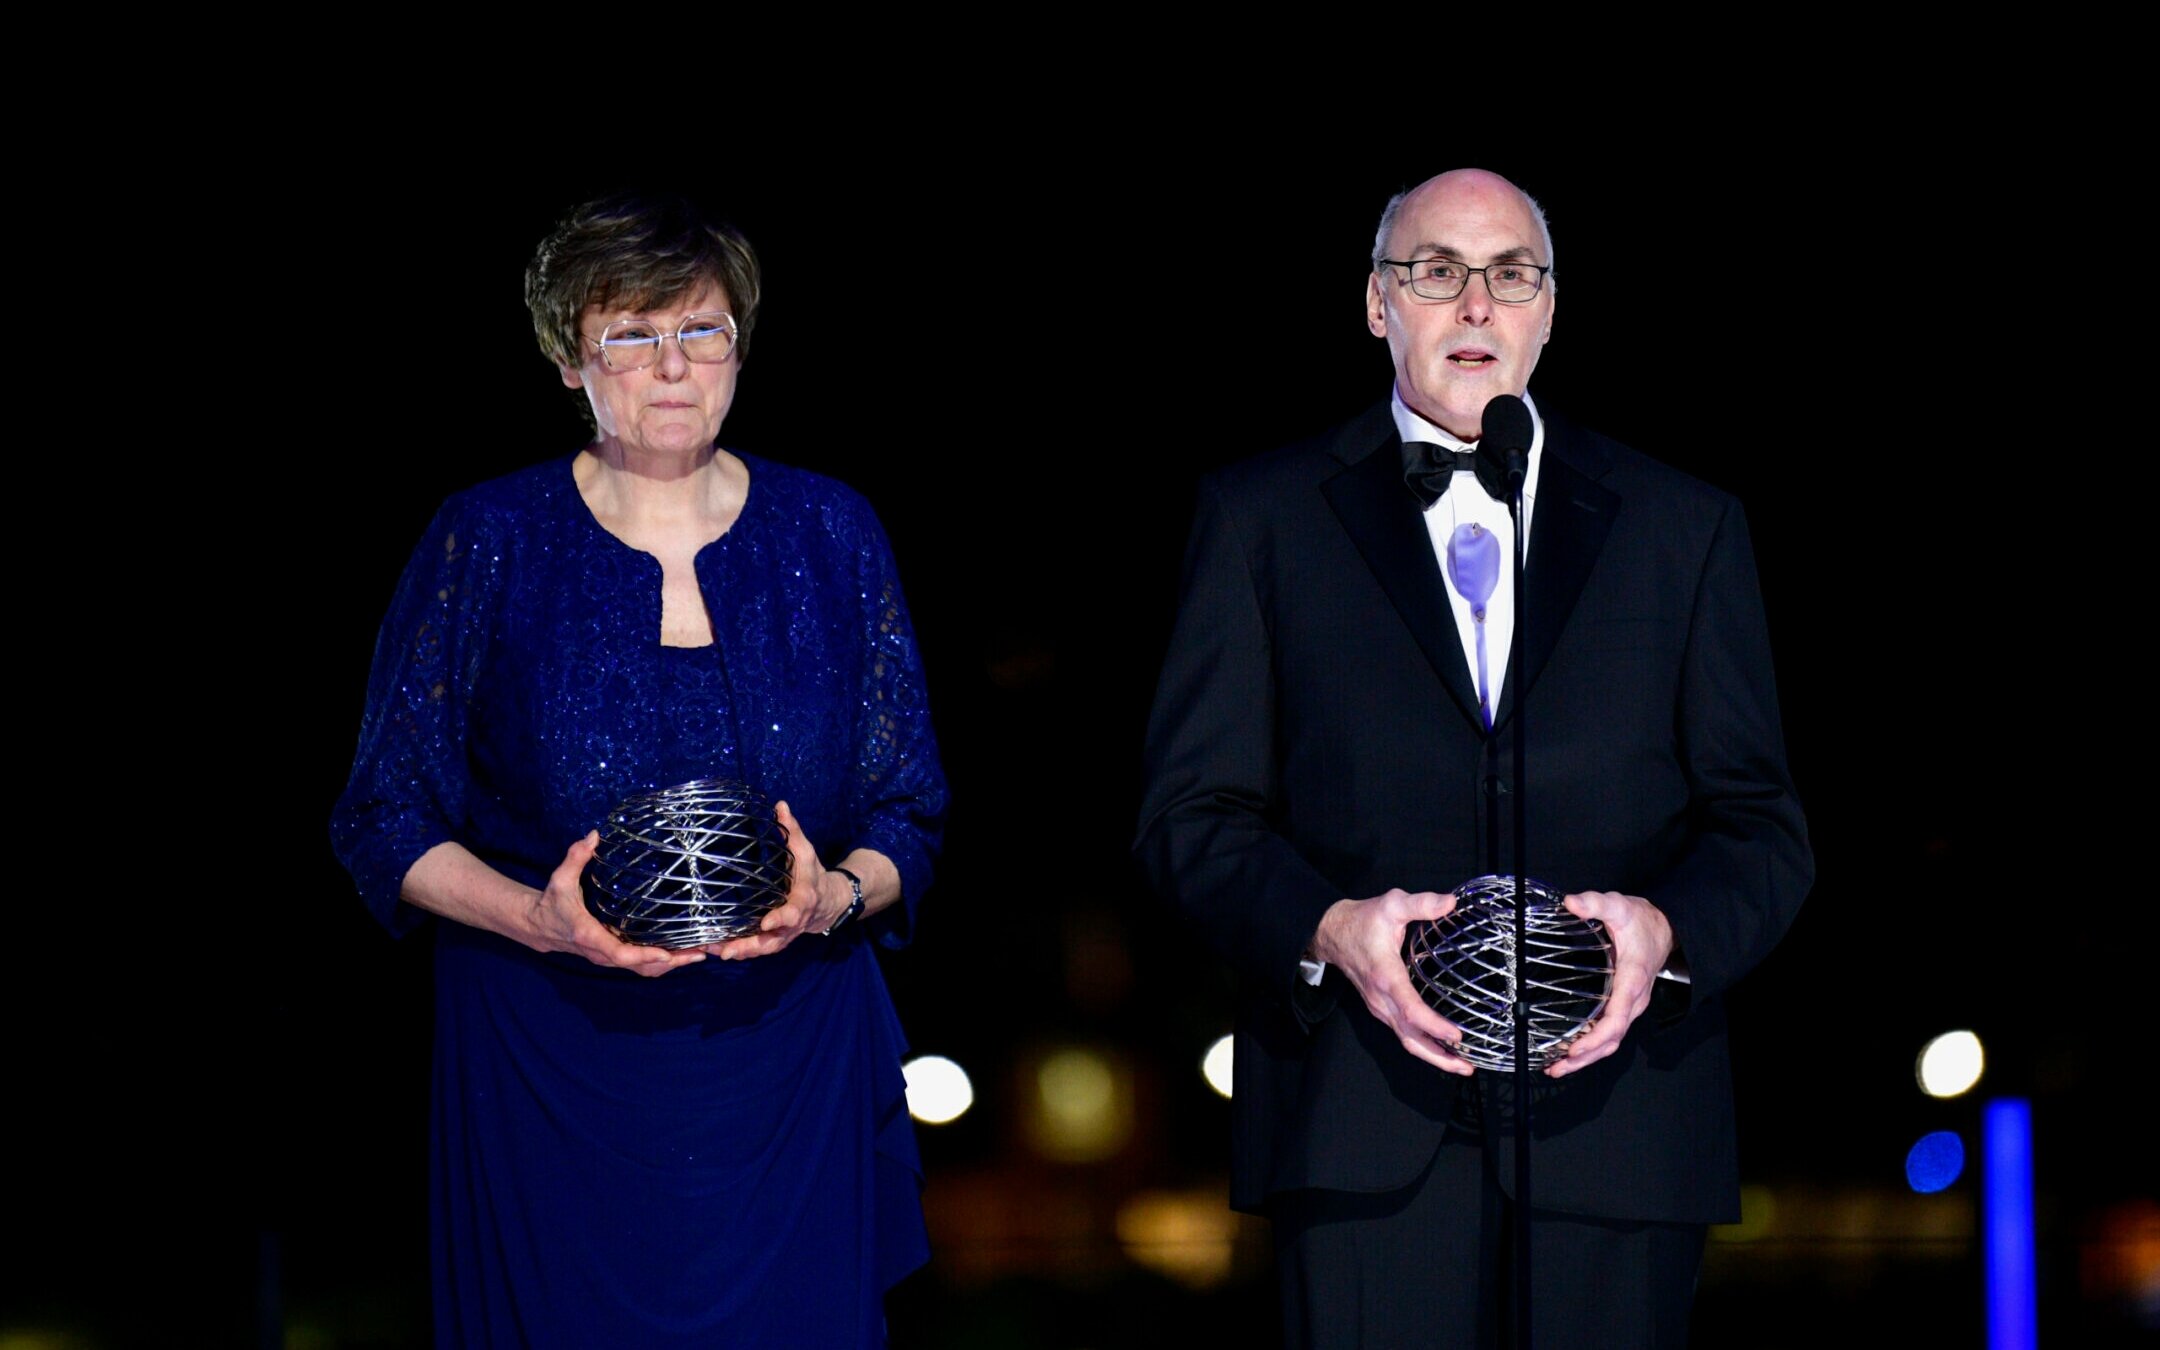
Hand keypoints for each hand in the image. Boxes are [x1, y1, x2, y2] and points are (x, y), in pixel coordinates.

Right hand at [527, 831, 708, 977]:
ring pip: (642, 969)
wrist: (539, 926)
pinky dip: (661, 963)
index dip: (643, 955)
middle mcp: (601, 952)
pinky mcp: (613, 957)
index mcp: (589, 936)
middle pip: (639, 966)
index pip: (618, 953)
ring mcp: (608, 958)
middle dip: (669, 962)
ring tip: (698, 954)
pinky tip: (681, 953)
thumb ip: (576, 857)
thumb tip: (594, 835)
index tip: (666, 953)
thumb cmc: (551, 902)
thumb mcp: (560, 879)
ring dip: (670, 965)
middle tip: (699, 954)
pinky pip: (640, 965)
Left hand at [708, 800, 841, 959]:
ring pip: (764, 948)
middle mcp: (795, 921)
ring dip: (741, 952)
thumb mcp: (806, 851)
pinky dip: (739, 952)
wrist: (829, 902)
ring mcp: (785, 934)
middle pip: (775, 939)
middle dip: (752, 946)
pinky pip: (758, 949)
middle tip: (729, 950)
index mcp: (804, 898)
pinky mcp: (775, 939)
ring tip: (714, 951)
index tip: (765, 923)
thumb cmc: (812, 873)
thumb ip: (792, 830)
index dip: (781, 918)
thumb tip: (780, 805)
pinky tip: (715, 950)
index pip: (795, 910)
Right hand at [1311, 888, 1475, 1075]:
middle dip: (1439, 1057)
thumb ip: (1421, 903)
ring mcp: (1380, 1007)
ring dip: (1433, 1056)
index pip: (1411, 1010)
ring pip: (1406, 1040)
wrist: (1331, 933)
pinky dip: (1423, 1045)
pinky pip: (1403, 1033)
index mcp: (1386, 976)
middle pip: (1411, 1038)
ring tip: (1461, 1064)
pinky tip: (1441, 1047)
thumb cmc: (1362, 921)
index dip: (1434, 1026)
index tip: (1457, 1036)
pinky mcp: (1381, 1009)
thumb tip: (1450, 903)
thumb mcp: (1391, 904)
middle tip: (1466, 1067)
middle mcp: (1382, 999)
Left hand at [1547, 889, 1674, 1077]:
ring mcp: (1630, 1006)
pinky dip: (1590, 1047)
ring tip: (1556, 1068)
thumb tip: (1571, 902)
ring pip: (1611, 1041)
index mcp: (1633, 980)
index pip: (1617, 1018)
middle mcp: (1634, 1000)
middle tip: (1557, 1067)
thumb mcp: (1618, 906)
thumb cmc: (1641, 920)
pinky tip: (1568, 1052)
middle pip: (1612, 1039)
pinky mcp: (1623, 1006)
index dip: (1596, 1037)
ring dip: (1586, 1058)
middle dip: (1586, 1057)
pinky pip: (1609, 1033)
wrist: (1664, 927)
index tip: (1575, 1049)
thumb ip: (1595, 903)